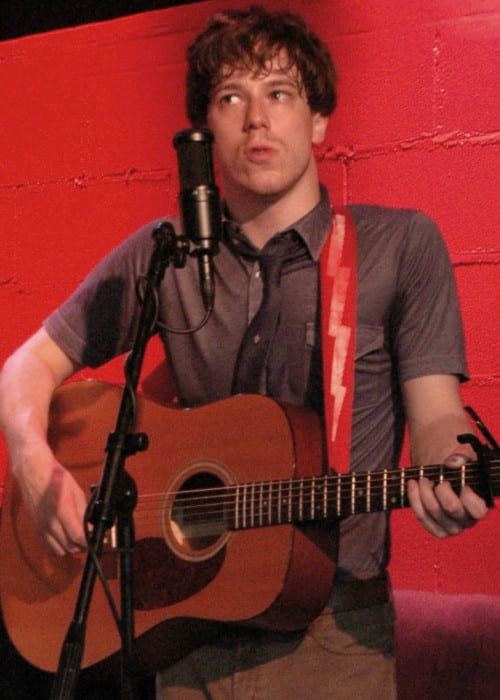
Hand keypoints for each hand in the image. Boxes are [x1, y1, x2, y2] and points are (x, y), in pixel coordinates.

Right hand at [13, 441, 87, 555]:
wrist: (33, 472)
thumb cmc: (56, 478)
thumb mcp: (76, 492)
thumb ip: (84, 511)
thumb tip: (90, 525)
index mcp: (62, 510)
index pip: (77, 536)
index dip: (90, 540)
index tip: (96, 536)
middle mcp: (50, 522)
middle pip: (70, 547)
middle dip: (83, 545)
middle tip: (90, 537)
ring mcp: (42, 526)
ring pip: (59, 551)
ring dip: (71, 549)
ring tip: (79, 540)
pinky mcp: (37, 528)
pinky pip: (48, 547)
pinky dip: (59, 548)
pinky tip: (66, 540)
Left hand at [407, 453, 488, 537]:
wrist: (441, 476)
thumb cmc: (455, 468)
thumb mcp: (462, 457)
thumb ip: (461, 456)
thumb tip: (450, 463)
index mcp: (479, 507)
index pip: (477, 510)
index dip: (468, 497)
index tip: (461, 484)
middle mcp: (467, 521)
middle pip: (451, 507)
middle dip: (440, 489)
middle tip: (434, 477)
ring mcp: (451, 528)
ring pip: (433, 512)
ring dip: (423, 492)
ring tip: (421, 479)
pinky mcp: (435, 529)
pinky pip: (422, 517)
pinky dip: (414, 499)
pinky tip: (412, 485)